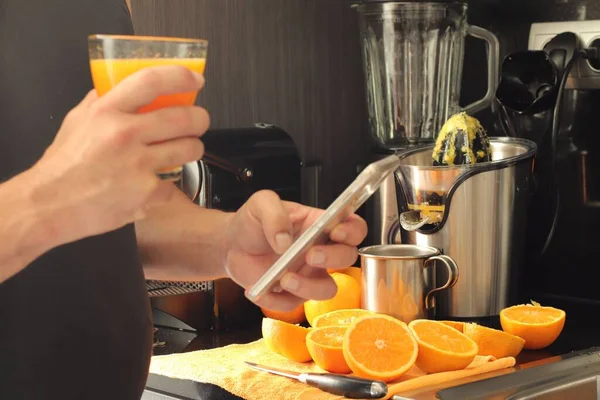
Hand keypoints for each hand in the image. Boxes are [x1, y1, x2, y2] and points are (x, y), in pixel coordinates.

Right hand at [29, 66, 209, 243]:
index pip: (152, 82)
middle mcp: (124, 135)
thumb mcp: (76, 121)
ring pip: (190, 150)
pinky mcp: (146, 194)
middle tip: (198, 122)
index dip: (181, 76)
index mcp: (107, 112)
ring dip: (192, 148)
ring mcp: (138, 166)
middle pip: (184, 118)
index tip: (195, 80)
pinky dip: (166, 184)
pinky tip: (152, 184)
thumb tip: (120, 85)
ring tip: (182, 150)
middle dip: (200, 119)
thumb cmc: (63, 165)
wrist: (50, 206)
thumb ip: (102, 101)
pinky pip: (172, 183)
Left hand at [223, 190, 367, 310]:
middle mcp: (320, 250)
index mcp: (320, 225)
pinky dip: (275, 300)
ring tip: (283, 278)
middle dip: (334, 258)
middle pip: (347, 258)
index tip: (337, 231)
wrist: (231, 245)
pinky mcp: (292, 294)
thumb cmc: (252, 222)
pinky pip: (293, 305)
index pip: (353, 227)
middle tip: (310, 254)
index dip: (352, 231)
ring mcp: (308, 274)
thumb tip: (284, 241)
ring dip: (309, 287)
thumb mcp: (260, 204)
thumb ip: (274, 214)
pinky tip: (259, 289)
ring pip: (327, 289)